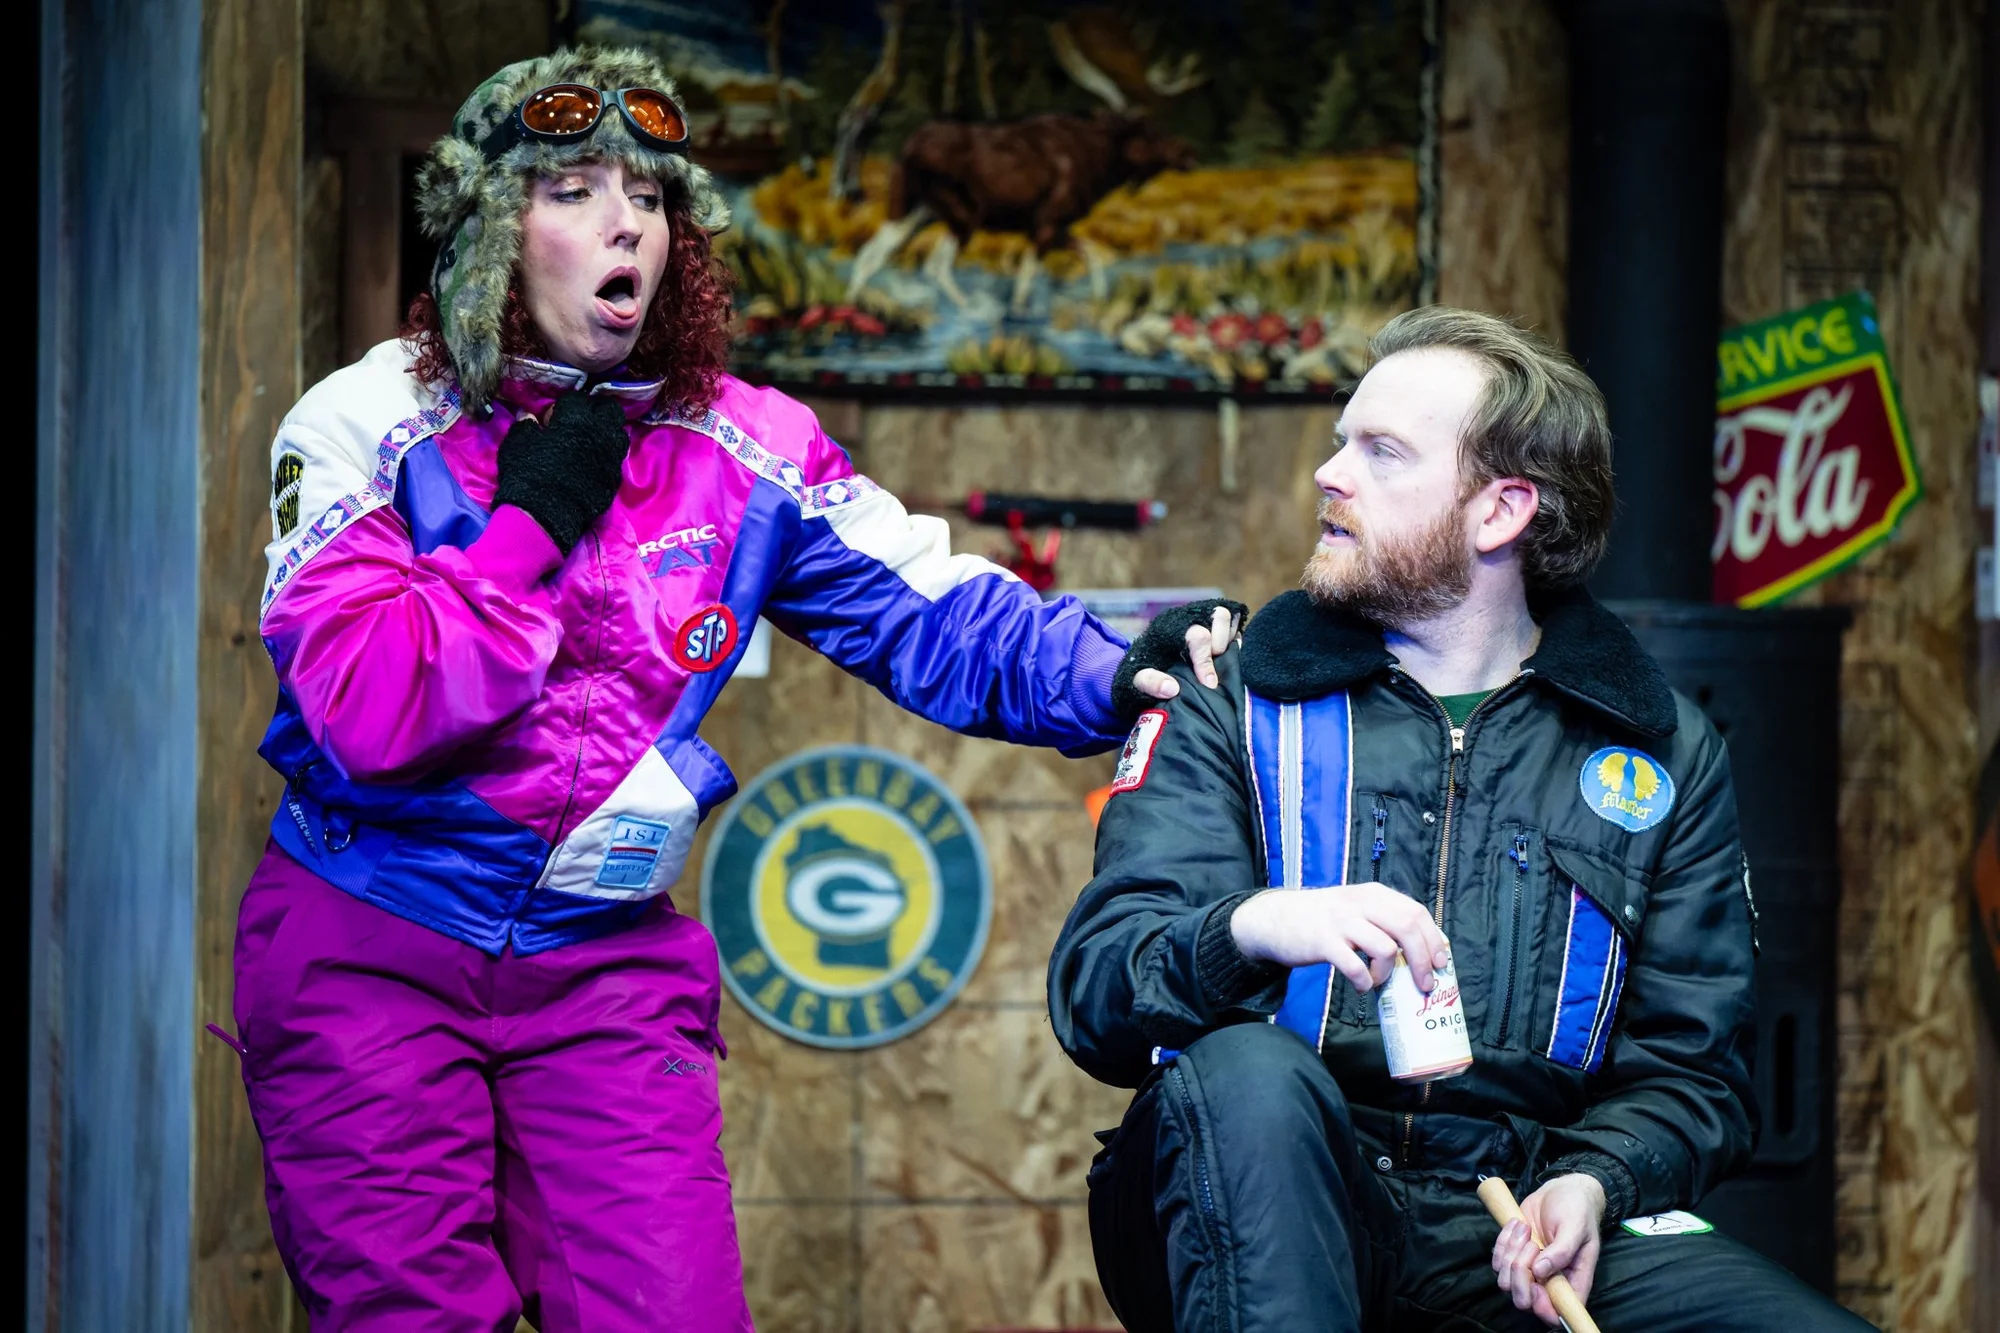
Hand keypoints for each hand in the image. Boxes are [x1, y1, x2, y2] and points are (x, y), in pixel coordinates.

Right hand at [493, 391, 630, 554]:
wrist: (544, 516)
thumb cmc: (527, 473)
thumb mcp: (516, 443)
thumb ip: (526, 425)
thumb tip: (530, 418)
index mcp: (577, 419)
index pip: (577, 399)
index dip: (563, 405)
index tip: (552, 418)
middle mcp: (601, 434)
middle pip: (609, 409)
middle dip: (596, 410)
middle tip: (578, 421)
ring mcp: (612, 458)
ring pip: (619, 434)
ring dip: (606, 432)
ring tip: (588, 442)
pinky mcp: (614, 480)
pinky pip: (615, 460)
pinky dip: (606, 457)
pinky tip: (591, 464)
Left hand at [1134, 604, 1239, 699]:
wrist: (1143, 666)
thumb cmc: (1143, 671)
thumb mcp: (1137, 680)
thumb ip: (1150, 682)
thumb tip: (1172, 689)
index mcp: (1170, 628)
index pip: (1198, 637)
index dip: (1206, 663)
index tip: (1209, 684)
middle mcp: (1189, 619)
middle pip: (1219, 616)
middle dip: (1220, 646)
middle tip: (1213, 666)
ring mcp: (1203, 621)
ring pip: (1227, 615)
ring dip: (1228, 637)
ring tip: (1220, 658)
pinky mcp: (1214, 628)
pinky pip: (1234, 625)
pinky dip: (1234, 639)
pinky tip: (1227, 656)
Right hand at [1228, 884, 1451, 993]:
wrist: (1273, 918)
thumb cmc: (1321, 920)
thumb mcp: (1354, 908)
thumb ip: (1381, 921)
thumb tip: (1418, 953)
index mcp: (1373, 894)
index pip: (1416, 912)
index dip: (1434, 939)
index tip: (1440, 963)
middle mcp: (1360, 903)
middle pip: (1407, 928)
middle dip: (1422, 960)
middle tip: (1425, 984)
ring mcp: (1341, 921)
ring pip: (1385, 948)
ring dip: (1388, 973)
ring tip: (1379, 981)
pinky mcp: (1323, 941)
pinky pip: (1354, 966)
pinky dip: (1364, 981)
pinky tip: (1360, 985)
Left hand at [1490, 1174, 1605, 1325]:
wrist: (1562, 1190)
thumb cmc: (1577, 1209)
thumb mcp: (1576, 1227)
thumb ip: (1562, 1251)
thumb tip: (1540, 1272)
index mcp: (1572, 1282)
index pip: (1555, 1313)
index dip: (1541, 1306)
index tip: (1535, 1282)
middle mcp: (1549, 1282)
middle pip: (1522, 1300)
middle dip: (1520, 1274)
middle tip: (1531, 1244)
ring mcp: (1529, 1269)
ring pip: (1506, 1280)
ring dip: (1512, 1252)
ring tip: (1526, 1229)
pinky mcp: (1514, 1254)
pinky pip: (1497, 1259)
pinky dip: (1503, 1241)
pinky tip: (1518, 1223)